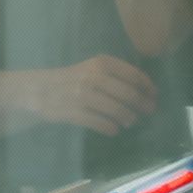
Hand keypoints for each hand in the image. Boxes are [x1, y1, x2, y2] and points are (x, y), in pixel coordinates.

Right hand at [15, 54, 157, 135]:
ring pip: (116, 110)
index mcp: (101, 63)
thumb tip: (146, 89)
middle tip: (148, 111)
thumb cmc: (73, 78)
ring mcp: (82, 96)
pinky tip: (114, 130)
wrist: (39, 90)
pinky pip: (99, 123)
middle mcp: (93, 77)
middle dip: (142, 104)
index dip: (148, 87)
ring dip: (128, 118)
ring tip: (130, 121)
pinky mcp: (72, 113)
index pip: (134, 75)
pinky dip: (110, 127)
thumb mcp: (93, 67)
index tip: (154, 95)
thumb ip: (116, 74)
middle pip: (129, 94)